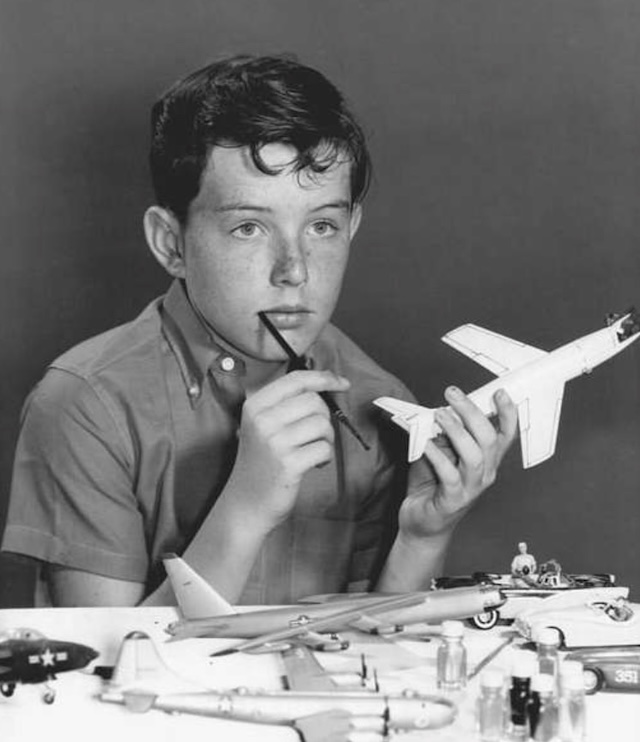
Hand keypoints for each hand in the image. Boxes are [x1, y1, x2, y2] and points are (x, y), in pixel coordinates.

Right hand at [224, 369, 349, 527]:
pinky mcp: (289, 463)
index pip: (296, 379)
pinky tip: (313, 464)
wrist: (246, 502)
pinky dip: (326, 457)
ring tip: (312, 451)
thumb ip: (287, 403)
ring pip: (323, 424)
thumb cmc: (262, 461)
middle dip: (324, 418)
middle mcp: (262, 420)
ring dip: (326, 439)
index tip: (342, 383)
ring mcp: (275, 442)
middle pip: (314, 401)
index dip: (324, 377)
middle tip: (314, 436)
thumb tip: (328, 382)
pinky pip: (324, 448)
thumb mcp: (263, 425)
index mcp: (255, 405)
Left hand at [398, 386, 516, 540]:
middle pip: (488, 439)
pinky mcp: (452, 500)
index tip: (499, 393)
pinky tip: (425, 443)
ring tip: (440, 414)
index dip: (507, 414)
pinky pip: (449, 474)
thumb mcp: (442, 453)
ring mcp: (470, 488)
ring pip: (473, 455)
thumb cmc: (432, 486)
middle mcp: (484, 474)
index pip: (505, 435)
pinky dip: (437, 455)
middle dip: (472, 412)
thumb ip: (445, 434)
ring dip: (456, 430)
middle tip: (452, 394)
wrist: (422, 525)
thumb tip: (442, 409)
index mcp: (487, 461)